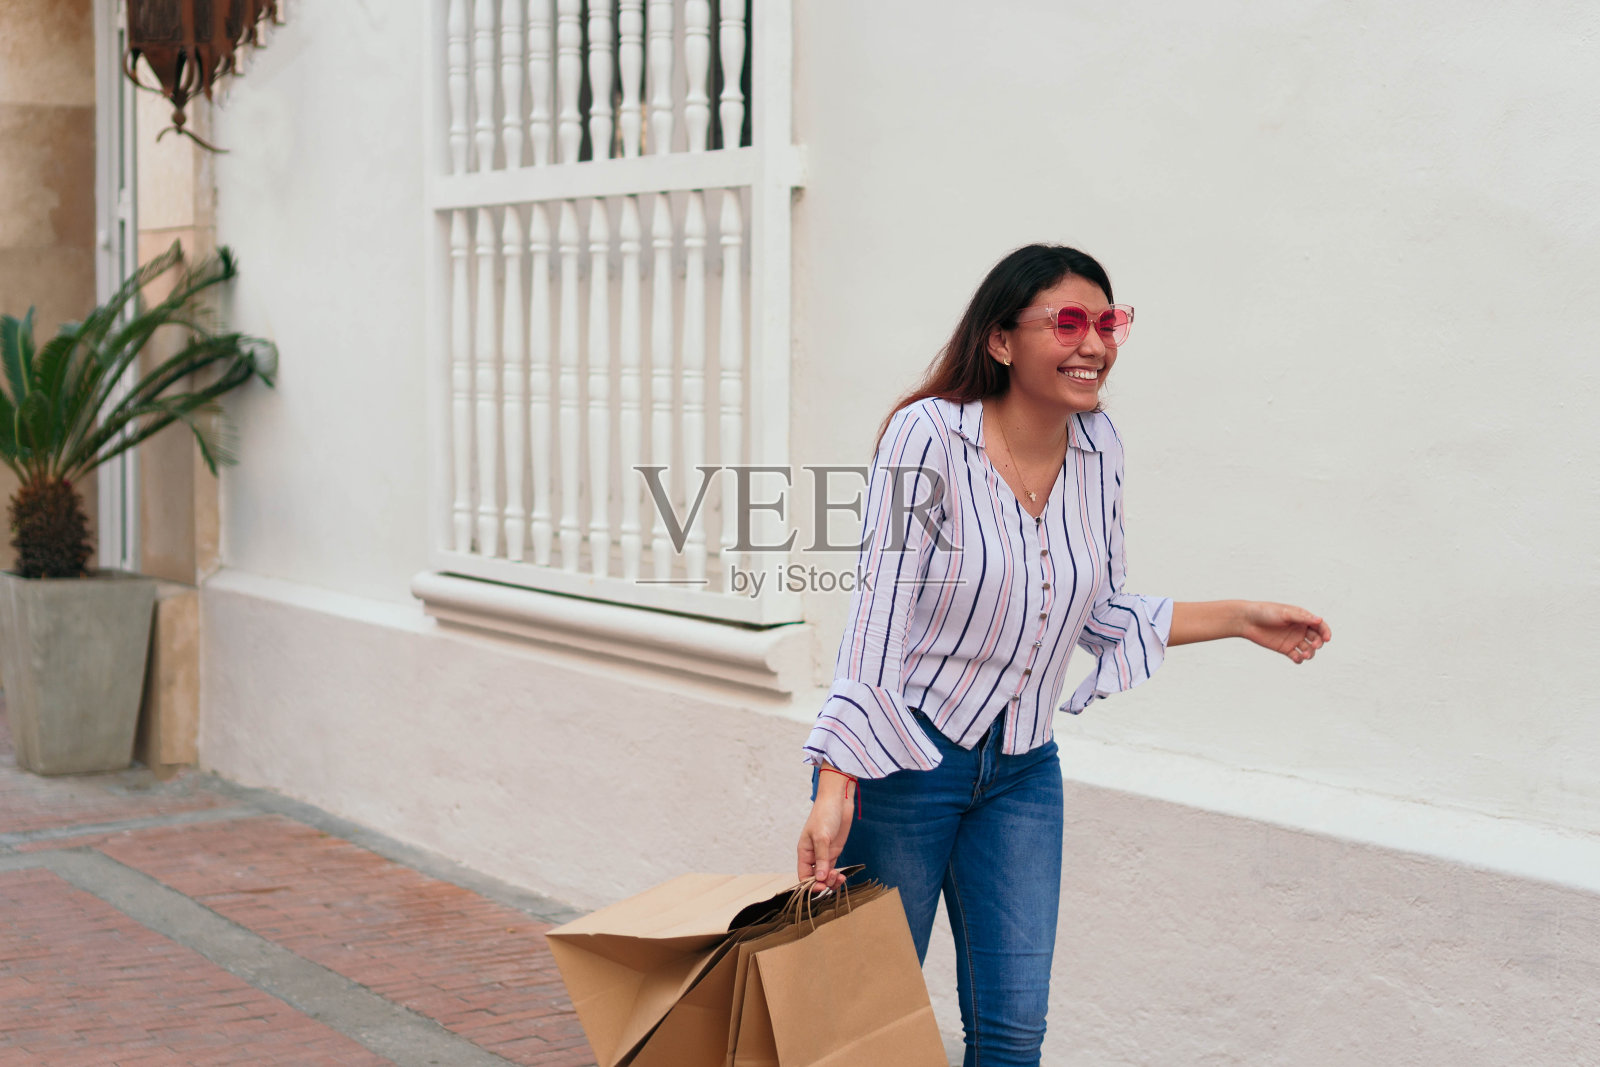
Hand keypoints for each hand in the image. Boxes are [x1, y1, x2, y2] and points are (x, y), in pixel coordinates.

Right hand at [796, 772, 853, 893]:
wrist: (838, 801)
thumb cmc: (825, 814)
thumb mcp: (822, 836)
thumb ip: (821, 858)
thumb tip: (820, 878)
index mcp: (804, 852)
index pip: (803, 875)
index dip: (810, 885)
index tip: (821, 887)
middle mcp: (813, 856)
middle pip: (815, 878)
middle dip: (823, 883)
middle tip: (834, 880)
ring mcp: (824, 855)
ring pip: (825, 876)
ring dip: (832, 881)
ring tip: (840, 878)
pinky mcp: (834, 852)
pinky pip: (833, 870)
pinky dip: (837, 876)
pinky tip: (843, 876)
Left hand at [1239, 601, 1330, 663]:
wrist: (1247, 620)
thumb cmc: (1266, 612)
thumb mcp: (1285, 613)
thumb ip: (1302, 617)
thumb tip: (1319, 619)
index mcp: (1302, 618)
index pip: (1320, 626)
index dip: (1326, 632)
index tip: (1327, 639)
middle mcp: (1300, 629)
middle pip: (1316, 639)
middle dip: (1318, 643)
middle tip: (1314, 645)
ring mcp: (1293, 639)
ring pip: (1308, 649)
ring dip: (1310, 653)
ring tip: (1304, 655)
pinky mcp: (1285, 648)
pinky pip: (1297, 656)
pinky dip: (1300, 659)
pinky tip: (1297, 658)